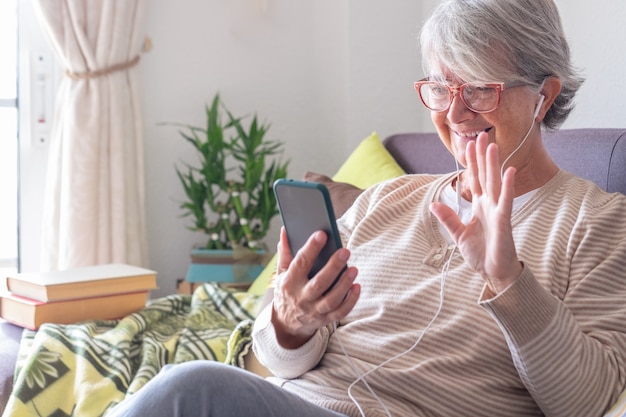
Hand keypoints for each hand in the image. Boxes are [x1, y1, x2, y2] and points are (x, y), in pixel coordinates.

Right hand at [271, 227, 359, 348]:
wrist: (285, 323)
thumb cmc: (286, 291)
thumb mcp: (281, 273)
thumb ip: (285, 252)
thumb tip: (286, 230)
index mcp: (289, 283)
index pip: (300, 264)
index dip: (311, 249)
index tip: (321, 234)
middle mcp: (301, 298)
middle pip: (319, 283)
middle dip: (333, 267)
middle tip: (345, 251)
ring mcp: (314, 311)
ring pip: (331, 300)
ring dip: (344, 284)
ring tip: (354, 269)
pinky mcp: (325, 319)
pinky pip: (340, 312)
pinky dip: (350, 301)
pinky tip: (357, 286)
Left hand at [430, 132, 522, 293]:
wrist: (494, 272)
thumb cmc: (481, 253)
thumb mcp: (459, 234)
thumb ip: (448, 219)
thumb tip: (433, 204)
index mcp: (479, 206)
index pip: (474, 179)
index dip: (471, 162)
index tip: (469, 144)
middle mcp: (489, 205)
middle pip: (484, 175)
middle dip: (482, 156)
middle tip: (481, 135)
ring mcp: (497, 211)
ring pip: (494, 183)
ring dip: (493, 164)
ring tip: (492, 146)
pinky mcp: (504, 221)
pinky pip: (505, 201)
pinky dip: (507, 186)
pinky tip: (509, 171)